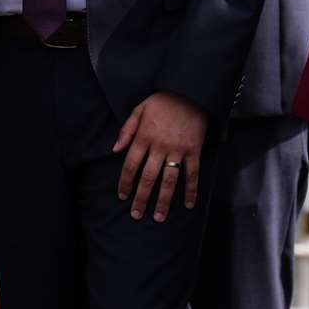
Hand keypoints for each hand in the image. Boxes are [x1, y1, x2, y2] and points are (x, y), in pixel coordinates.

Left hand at [113, 91, 207, 221]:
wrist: (189, 91)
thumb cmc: (162, 101)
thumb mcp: (139, 109)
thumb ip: (126, 130)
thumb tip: (114, 150)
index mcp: (143, 137)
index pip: (130, 165)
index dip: (125, 183)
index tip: (122, 196)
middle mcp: (159, 147)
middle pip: (147, 178)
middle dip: (141, 198)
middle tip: (136, 214)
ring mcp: (177, 150)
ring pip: (168, 180)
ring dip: (163, 201)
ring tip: (158, 216)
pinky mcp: (194, 150)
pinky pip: (192, 174)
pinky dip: (191, 190)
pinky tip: (188, 204)